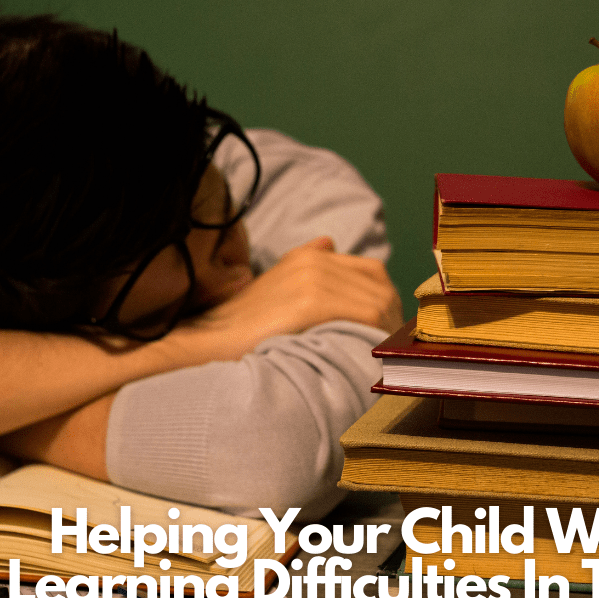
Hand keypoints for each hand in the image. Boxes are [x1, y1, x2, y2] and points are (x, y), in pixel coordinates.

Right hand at [162, 236, 402, 363]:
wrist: (207, 344)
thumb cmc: (242, 327)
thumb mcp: (273, 286)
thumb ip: (304, 265)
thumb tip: (328, 242)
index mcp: (310, 256)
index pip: (371, 272)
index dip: (384, 302)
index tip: (385, 330)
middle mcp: (316, 260)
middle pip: (380, 287)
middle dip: (390, 318)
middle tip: (389, 348)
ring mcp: (314, 279)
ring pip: (377, 303)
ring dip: (386, 330)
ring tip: (382, 355)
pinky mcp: (311, 302)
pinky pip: (364, 316)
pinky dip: (375, 335)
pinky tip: (370, 355)